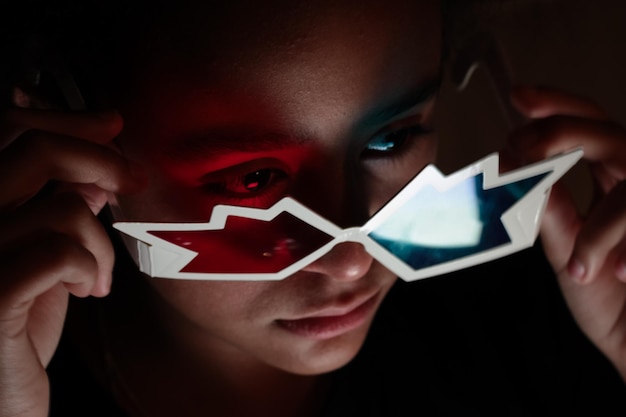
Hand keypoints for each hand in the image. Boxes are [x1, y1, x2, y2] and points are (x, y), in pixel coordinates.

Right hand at [0, 108, 143, 416]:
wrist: (0, 397)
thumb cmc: (16, 331)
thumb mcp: (38, 258)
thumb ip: (54, 211)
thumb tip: (94, 173)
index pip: (8, 129)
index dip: (68, 120)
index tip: (112, 125)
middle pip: (36, 150)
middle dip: (102, 160)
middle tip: (133, 181)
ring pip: (64, 207)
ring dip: (100, 243)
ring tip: (97, 274)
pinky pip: (60, 251)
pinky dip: (89, 267)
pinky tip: (85, 290)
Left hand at [507, 85, 625, 379]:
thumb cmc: (613, 304)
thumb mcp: (568, 252)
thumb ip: (549, 209)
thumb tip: (514, 167)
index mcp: (611, 184)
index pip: (585, 129)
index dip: (556, 106)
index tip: (519, 97)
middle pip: (608, 133)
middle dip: (561, 133)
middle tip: (522, 148)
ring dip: (599, 221)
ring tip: (578, 263)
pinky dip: (622, 245)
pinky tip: (617, 274)